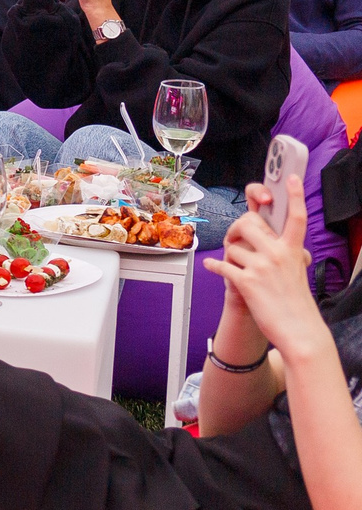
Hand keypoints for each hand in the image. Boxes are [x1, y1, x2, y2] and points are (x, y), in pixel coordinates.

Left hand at [206, 179, 333, 364]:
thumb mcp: (297, 271)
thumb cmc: (296, 302)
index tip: (292, 178)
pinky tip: (211, 266)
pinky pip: (221, 265)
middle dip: (237, 227)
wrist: (298, 330)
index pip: (297, 217)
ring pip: (232, 245)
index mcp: (293, 250)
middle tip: (236, 238)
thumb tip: (283, 245)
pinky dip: (214, 266)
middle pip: (249, 221)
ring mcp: (262, 267)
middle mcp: (279, 254)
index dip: (294, 195)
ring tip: (235, 265)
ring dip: (228, 254)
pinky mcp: (246, 281)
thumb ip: (288, 254)